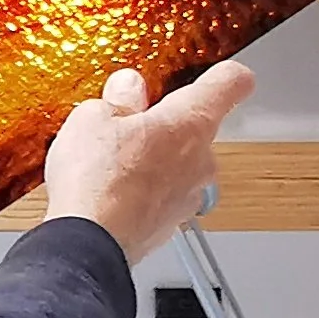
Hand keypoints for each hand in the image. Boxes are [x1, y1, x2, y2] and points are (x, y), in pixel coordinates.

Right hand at [41, 61, 254, 262]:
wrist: (87, 245)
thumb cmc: (96, 183)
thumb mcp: (93, 118)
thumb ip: (118, 98)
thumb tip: (127, 89)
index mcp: (189, 122)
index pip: (231, 83)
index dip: (225, 74)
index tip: (221, 73)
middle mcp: (201, 159)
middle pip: (195, 126)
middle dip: (163, 121)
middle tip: (125, 121)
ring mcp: (189, 195)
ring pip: (179, 162)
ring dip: (153, 157)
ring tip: (110, 160)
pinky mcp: (171, 223)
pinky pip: (163, 193)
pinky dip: (143, 188)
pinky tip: (109, 189)